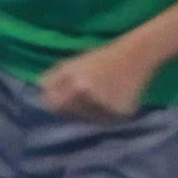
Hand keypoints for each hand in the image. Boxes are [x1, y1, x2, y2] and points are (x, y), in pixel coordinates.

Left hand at [39, 37, 157, 122]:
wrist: (137, 55)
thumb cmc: (100, 57)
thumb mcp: (72, 63)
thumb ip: (51, 80)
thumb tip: (40, 96)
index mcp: (78, 86)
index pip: (53, 106)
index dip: (55, 100)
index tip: (62, 95)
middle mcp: (91, 100)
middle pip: (70, 115)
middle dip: (72, 107)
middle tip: (84, 92)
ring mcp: (107, 109)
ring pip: (87, 120)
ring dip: (88, 112)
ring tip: (100, 94)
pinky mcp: (121, 115)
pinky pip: (104, 121)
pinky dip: (104, 114)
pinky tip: (111, 99)